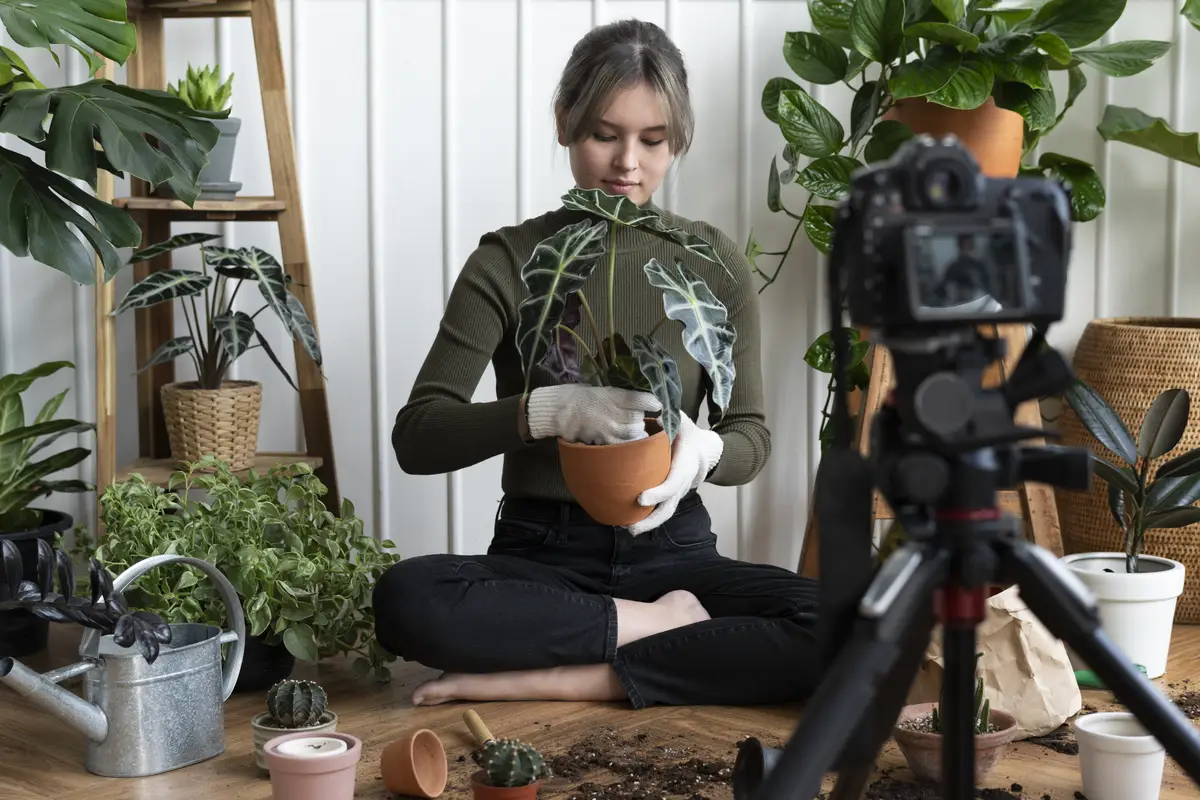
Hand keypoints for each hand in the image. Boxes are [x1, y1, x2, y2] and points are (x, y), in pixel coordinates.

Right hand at [525, 384, 661, 444]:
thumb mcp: (602, 389)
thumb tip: (639, 401)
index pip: (640, 399)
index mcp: (613, 395)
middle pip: (638, 418)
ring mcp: (609, 428)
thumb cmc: (580, 397)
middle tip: (636, 417)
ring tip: (632, 428)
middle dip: (640, 418)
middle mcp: (613, 411)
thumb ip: (620, 396)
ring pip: (634, 432)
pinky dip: (629, 443)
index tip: (657, 404)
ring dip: (636, 430)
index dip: (652, 402)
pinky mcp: (604, 441)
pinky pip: (624, 444)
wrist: (560, 411)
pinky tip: (627, 440)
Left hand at [627, 412, 722, 534]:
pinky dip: (647, 519)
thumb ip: (670, 417)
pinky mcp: (670, 496)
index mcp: (685, 466)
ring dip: (648, 524)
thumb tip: (654, 414)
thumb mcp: (683, 421)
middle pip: (669, 507)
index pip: (673, 483)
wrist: (706, 449)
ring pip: (665, 513)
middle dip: (651, 519)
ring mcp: (677, 493)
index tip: (640, 498)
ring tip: (628, 529)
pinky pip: (661, 510)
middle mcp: (682, 483)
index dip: (658, 493)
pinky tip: (629, 523)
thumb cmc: (689, 434)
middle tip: (631, 526)